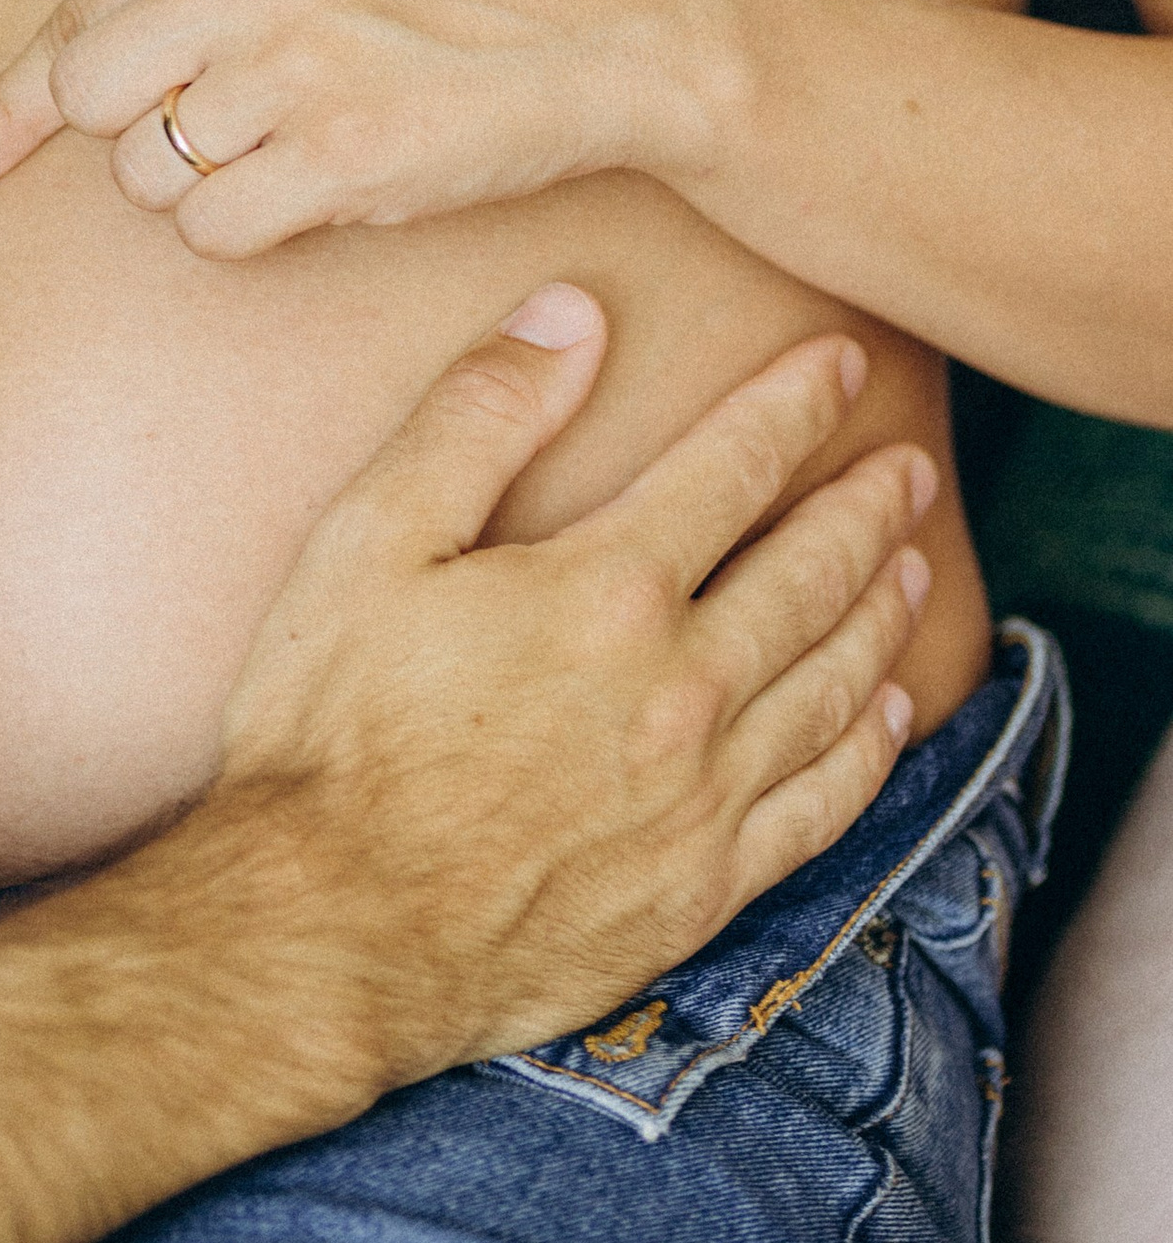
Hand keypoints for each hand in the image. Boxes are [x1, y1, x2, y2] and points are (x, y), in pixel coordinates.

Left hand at [0, 0, 706, 255]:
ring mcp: (290, 64)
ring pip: (152, 173)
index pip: (74, 12)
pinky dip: (256, 229)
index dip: (2, 103)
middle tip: (219, 133)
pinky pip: (218, 229)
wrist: (622, 22)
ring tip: (308, 142)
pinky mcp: (339, 155)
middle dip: (132, 133)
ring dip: (206, 183)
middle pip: (88, 97)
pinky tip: (332, 186)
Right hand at [205, 291, 933, 1098]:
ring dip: (882, 614)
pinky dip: (869, 750)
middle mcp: (681, 689)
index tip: (841, 361)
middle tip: (912, 466)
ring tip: (915, 565)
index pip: (734, 469)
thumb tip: (572, 311)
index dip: (793, 406)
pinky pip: (820, 808)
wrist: (328, 931)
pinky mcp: (700, 888)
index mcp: (607, 590)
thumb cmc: (330, 725)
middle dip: (868, 509)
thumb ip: (478, 415)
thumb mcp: (372, 538)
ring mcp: (701, 797)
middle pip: (810, 574)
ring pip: (832, 685)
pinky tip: (887, 714)